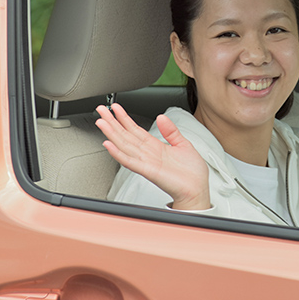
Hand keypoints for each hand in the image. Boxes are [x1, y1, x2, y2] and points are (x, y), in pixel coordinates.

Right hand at [95, 104, 210, 209]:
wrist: (197, 190)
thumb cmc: (191, 173)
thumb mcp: (183, 144)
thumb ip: (171, 131)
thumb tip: (161, 116)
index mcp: (156, 147)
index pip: (136, 130)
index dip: (125, 118)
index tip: (115, 108)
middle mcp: (148, 154)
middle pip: (126, 135)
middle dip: (113, 122)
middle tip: (101, 110)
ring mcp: (147, 162)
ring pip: (125, 146)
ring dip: (112, 134)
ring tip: (101, 122)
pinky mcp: (148, 171)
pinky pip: (130, 162)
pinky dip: (118, 154)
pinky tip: (109, 145)